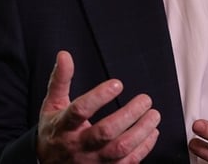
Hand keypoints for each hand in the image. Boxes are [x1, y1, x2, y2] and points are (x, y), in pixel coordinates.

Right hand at [36, 51, 160, 162]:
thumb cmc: (55, 130)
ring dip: (141, 132)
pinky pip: (127, 162)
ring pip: (119, 149)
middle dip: (128, 115)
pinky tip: (152, 133)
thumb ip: (60, 80)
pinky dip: (144, 148)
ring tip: (154, 115)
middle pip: (105, 132)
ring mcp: (92, 161)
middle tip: (145, 99)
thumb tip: (64, 55)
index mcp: (64, 126)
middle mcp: (78, 145)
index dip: (98, 97)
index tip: (117, 84)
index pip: (80, 111)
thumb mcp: (52, 105)